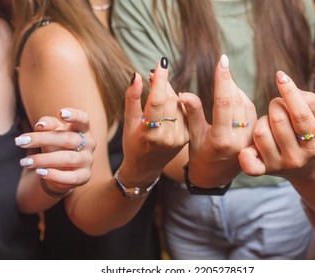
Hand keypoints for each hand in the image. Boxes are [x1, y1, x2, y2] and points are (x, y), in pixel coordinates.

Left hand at [15, 108, 94, 193]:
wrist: (60, 170)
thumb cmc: (57, 145)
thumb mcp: (52, 132)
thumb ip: (48, 124)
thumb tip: (40, 125)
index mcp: (83, 129)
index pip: (83, 119)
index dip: (74, 115)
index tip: (61, 113)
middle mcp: (89, 143)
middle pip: (68, 138)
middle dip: (43, 139)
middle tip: (21, 141)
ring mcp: (88, 160)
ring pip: (68, 158)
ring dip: (44, 159)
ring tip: (26, 161)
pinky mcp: (85, 176)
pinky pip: (71, 177)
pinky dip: (54, 175)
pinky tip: (40, 172)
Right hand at [119, 57, 188, 186]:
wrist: (145, 167)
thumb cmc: (132, 143)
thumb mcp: (127, 122)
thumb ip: (131, 98)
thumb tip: (135, 75)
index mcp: (149, 133)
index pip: (157, 101)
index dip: (160, 80)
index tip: (161, 62)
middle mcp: (167, 137)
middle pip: (170, 100)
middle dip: (163, 84)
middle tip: (155, 75)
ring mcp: (180, 138)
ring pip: (180, 104)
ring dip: (171, 93)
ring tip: (160, 90)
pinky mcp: (187, 138)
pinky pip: (185, 113)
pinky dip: (178, 104)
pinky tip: (170, 103)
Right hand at [180, 54, 256, 186]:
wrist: (214, 176)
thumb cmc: (199, 155)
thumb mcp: (192, 135)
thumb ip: (192, 113)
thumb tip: (184, 92)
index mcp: (220, 140)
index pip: (224, 103)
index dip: (223, 80)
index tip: (222, 61)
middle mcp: (239, 140)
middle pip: (237, 101)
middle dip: (229, 81)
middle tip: (222, 67)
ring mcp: (250, 140)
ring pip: (247, 105)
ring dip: (237, 89)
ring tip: (226, 81)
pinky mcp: (256, 138)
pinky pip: (252, 112)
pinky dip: (243, 99)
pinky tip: (234, 94)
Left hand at [239, 71, 314, 182]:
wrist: (306, 171)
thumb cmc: (312, 137)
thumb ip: (312, 102)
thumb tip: (291, 90)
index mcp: (314, 145)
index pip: (300, 114)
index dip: (289, 92)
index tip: (280, 76)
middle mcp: (296, 158)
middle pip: (278, 120)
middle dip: (276, 106)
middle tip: (278, 107)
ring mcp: (277, 165)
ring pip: (261, 132)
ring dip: (263, 120)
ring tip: (270, 123)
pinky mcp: (262, 171)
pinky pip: (248, 161)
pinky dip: (246, 153)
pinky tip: (249, 147)